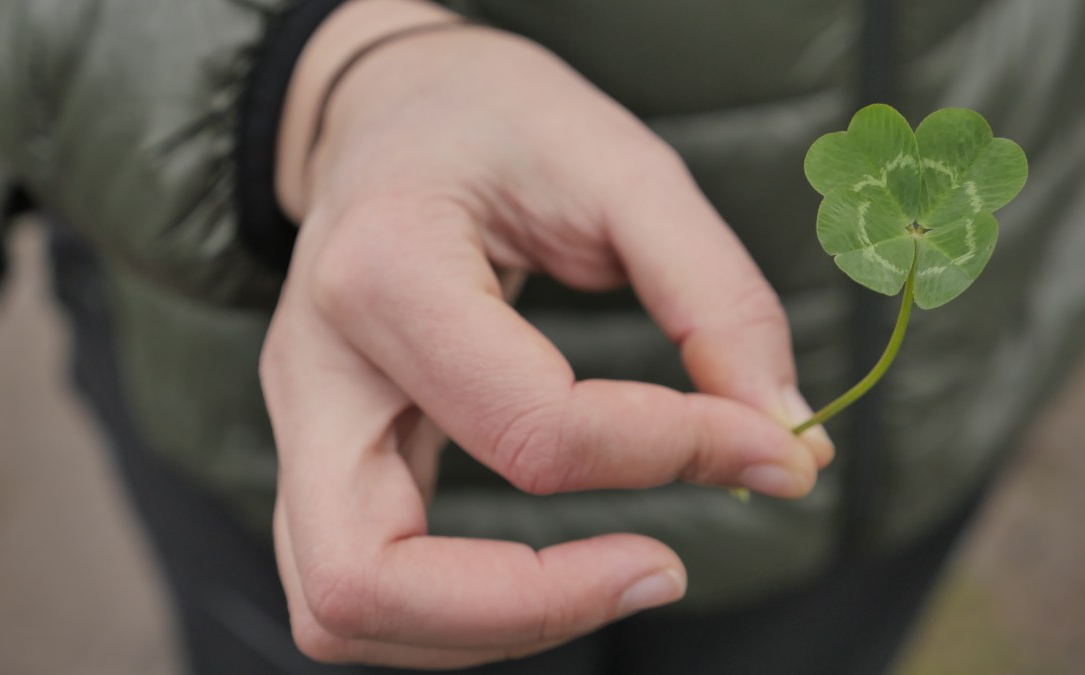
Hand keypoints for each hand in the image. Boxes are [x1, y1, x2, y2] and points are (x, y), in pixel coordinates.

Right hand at [260, 0, 832, 666]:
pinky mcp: (322, 451)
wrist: (388, 110)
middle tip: (663, 569)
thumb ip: (713, 298)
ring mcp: (302, 421)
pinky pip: (361, 584)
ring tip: (612, 572)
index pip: (531, 431)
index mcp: (383, 269)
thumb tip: (782, 440)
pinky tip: (547, 565)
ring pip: (344, 610)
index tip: (769, 444)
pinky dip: (458, 610)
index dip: (673, 453)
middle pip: (364, 579)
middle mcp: (313, 369)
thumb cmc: (494, 119)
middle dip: (532, 609)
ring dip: (487, 627)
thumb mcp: (621, 166)